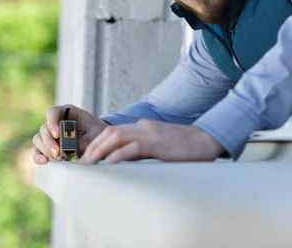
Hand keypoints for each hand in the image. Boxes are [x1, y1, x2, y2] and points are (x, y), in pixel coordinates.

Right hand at [31, 104, 107, 164]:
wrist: (99, 142)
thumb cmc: (98, 132)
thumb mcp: (96, 132)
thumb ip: (85, 139)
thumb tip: (72, 151)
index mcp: (67, 113)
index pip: (53, 112)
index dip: (52, 122)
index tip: (57, 134)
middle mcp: (56, 122)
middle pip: (44, 128)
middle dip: (49, 141)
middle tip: (57, 152)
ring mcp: (50, 135)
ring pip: (38, 139)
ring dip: (45, 149)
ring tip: (58, 157)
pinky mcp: (48, 147)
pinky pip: (37, 151)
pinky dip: (38, 156)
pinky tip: (44, 161)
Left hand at [80, 119, 223, 163]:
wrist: (208, 140)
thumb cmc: (185, 147)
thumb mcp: (159, 146)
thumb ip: (141, 150)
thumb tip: (122, 161)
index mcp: (143, 127)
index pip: (114, 131)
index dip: (98, 143)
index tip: (89, 156)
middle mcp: (144, 127)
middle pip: (111, 132)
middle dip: (94, 146)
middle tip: (84, 162)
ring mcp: (151, 134)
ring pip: (117, 136)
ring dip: (101, 150)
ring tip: (91, 163)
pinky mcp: (158, 144)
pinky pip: (134, 148)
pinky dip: (120, 154)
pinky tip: (111, 163)